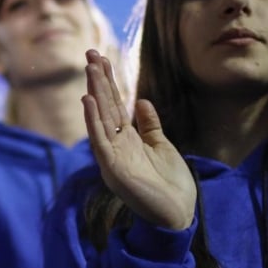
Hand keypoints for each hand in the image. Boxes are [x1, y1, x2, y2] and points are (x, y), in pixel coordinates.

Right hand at [83, 49, 195, 229]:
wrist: (179, 214)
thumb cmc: (172, 185)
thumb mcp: (163, 147)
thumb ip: (150, 125)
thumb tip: (140, 101)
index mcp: (127, 140)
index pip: (114, 105)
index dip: (109, 82)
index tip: (102, 58)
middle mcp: (116, 145)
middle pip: (105, 106)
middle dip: (98, 80)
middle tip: (90, 52)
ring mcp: (112, 156)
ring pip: (100, 118)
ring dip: (94, 92)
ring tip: (90, 67)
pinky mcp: (112, 168)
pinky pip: (99, 140)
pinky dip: (93, 120)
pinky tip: (88, 100)